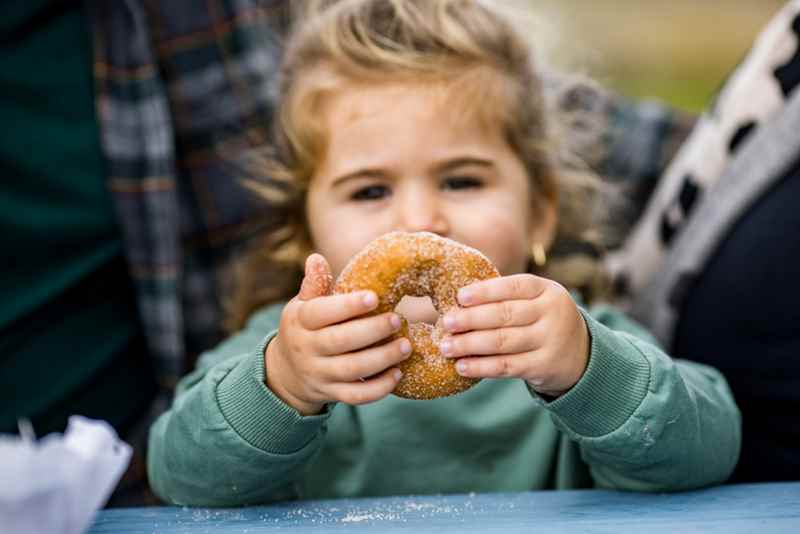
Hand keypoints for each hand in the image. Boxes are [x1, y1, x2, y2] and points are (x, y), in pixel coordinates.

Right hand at [264, 254, 411, 414]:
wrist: (287, 372)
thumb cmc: (305, 328)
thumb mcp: (302, 305)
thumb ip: (314, 285)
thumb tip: (316, 258)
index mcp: (300, 321)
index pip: (321, 313)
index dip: (348, 306)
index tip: (375, 296)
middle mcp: (307, 349)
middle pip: (339, 342)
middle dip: (372, 331)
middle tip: (399, 319)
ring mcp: (319, 374)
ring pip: (351, 370)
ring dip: (382, 359)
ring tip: (406, 346)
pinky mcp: (331, 394)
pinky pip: (356, 396)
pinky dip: (378, 388)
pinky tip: (398, 374)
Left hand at [439, 274, 589, 397]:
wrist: (581, 354)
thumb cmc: (542, 319)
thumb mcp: (536, 300)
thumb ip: (506, 296)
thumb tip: (457, 300)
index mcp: (546, 290)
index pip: (513, 287)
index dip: (485, 291)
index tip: (460, 296)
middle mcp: (551, 313)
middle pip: (505, 315)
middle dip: (471, 319)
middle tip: (446, 322)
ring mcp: (550, 341)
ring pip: (503, 342)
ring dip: (470, 345)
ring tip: (446, 347)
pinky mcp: (543, 367)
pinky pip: (507, 367)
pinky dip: (481, 367)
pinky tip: (462, 366)